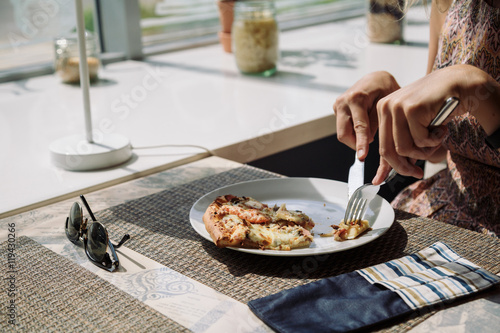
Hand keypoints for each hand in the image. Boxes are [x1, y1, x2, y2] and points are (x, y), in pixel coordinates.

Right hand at [333, 71, 399, 160]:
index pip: (358, 127)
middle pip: (343, 133)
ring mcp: (337, 105)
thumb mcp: (386, 104)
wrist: (375, 78)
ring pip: (343, 132)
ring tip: (369, 133)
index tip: (362, 156)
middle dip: (355, 144)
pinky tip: (364, 127)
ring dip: (355, 137)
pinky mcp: (337, 109)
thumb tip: (368, 140)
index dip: (361, 143)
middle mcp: (343, 101)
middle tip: (367, 149)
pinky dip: (353, 131)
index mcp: (356, 98)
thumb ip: (376, 122)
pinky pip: (343, 127)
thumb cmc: (384, 88)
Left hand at [373, 67, 462, 182]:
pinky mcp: (412, 109)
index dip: (384, 166)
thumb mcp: (415, 126)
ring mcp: (397, 106)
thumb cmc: (437, 106)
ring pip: (404, 148)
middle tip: (418, 173)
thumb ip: (403, 143)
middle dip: (404, 167)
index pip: (381, 145)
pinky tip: (442, 128)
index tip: (381, 181)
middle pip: (388, 150)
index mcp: (383, 110)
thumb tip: (390, 171)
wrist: (459, 84)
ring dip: (424, 151)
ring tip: (436, 140)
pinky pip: (420, 140)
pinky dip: (434, 140)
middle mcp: (385, 107)